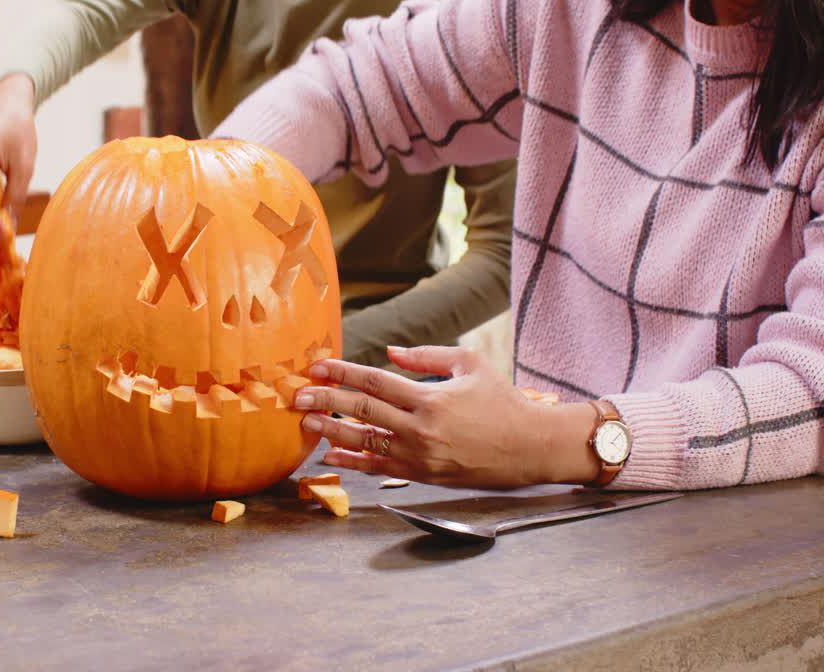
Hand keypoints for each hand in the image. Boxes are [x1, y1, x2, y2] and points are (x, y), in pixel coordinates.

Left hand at [292, 346, 599, 488]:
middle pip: (362, 410)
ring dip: (331, 431)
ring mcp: (419, 455)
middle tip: (298, 394)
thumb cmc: (502, 401)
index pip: (374, 381)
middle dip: (326, 400)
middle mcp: (420, 428)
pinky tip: (330, 457)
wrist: (529, 446)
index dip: (342, 373)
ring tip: (306, 422)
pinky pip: (379, 468)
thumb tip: (390, 353)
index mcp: (429, 398)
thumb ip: (427, 356)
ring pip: (365, 441)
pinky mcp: (422, 475)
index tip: (317, 367)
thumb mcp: (470, 364)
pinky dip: (352, 463)